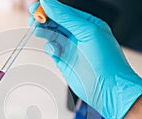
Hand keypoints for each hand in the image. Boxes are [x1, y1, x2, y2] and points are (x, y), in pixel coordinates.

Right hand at [29, 0, 141, 118]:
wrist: (108, 88)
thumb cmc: (107, 60)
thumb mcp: (87, 31)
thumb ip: (66, 16)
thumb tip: (49, 3)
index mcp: (87, 23)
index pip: (64, 11)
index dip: (49, 8)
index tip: (36, 6)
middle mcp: (78, 34)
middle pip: (55, 22)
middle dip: (44, 19)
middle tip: (34, 20)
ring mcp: (70, 47)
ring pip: (51, 35)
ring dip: (44, 32)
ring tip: (38, 31)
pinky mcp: (64, 60)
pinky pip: (51, 50)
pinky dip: (49, 48)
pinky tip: (54, 51)